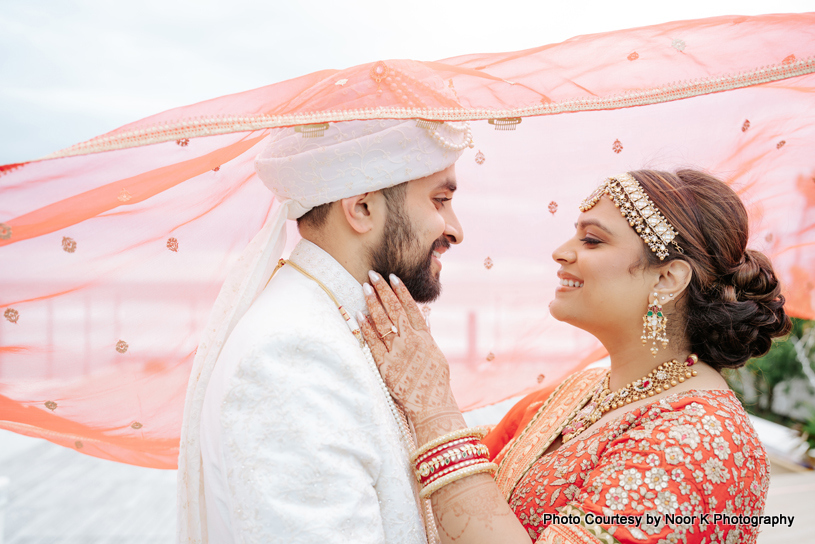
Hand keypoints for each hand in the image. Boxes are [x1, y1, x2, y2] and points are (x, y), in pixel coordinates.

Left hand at [358, 271, 457, 420]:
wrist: (432, 405)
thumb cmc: (435, 382)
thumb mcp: (436, 356)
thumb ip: (428, 336)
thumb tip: (425, 319)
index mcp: (424, 337)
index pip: (411, 308)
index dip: (401, 291)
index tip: (393, 277)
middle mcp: (411, 341)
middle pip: (394, 310)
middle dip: (383, 291)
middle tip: (373, 275)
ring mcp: (398, 353)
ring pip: (383, 322)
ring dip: (373, 303)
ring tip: (365, 288)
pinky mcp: (386, 366)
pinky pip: (374, 343)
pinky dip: (366, 328)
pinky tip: (359, 315)